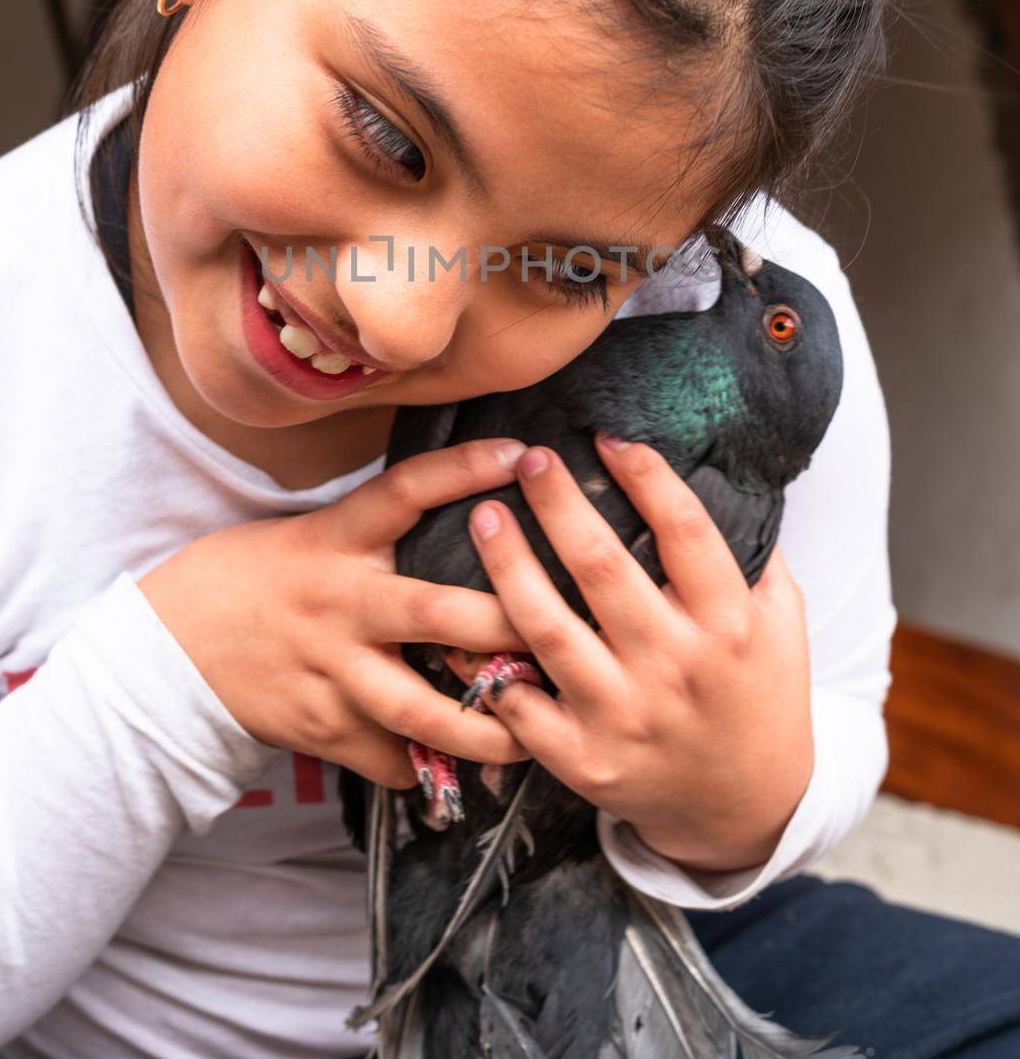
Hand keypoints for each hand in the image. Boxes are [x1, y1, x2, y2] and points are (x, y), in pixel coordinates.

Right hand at [138, 439, 531, 789]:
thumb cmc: (256, 578)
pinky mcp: (318, 725)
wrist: (169, 648)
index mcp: (335, 539)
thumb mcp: (312, 535)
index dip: (463, 469)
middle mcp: (337, 601)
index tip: (521, 455)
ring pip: (416, 706)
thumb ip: (380, 531)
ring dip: (481, 726)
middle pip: (434, 612)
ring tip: (533, 736)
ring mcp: (327, 669)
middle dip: (504, 626)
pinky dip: (423, 765)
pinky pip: (384, 755)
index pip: (405, 490)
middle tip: (563, 629)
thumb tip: (474, 508)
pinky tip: (458, 770)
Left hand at [465, 434, 814, 871]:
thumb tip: (722, 468)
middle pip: (600, 567)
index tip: (608, 436)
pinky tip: (461, 622)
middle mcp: (676, 666)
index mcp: (728, 622)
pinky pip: (521, 705)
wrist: (746, 807)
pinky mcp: (585, 760)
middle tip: (530, 459)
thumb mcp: (781, 621)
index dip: (644, 475)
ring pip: (547, 628)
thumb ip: (755, 554)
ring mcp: (625, 716)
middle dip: (557, 503)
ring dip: (507, 565)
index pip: (683, 529)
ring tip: (483, 515)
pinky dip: (487, 665)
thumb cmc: (759, 692)